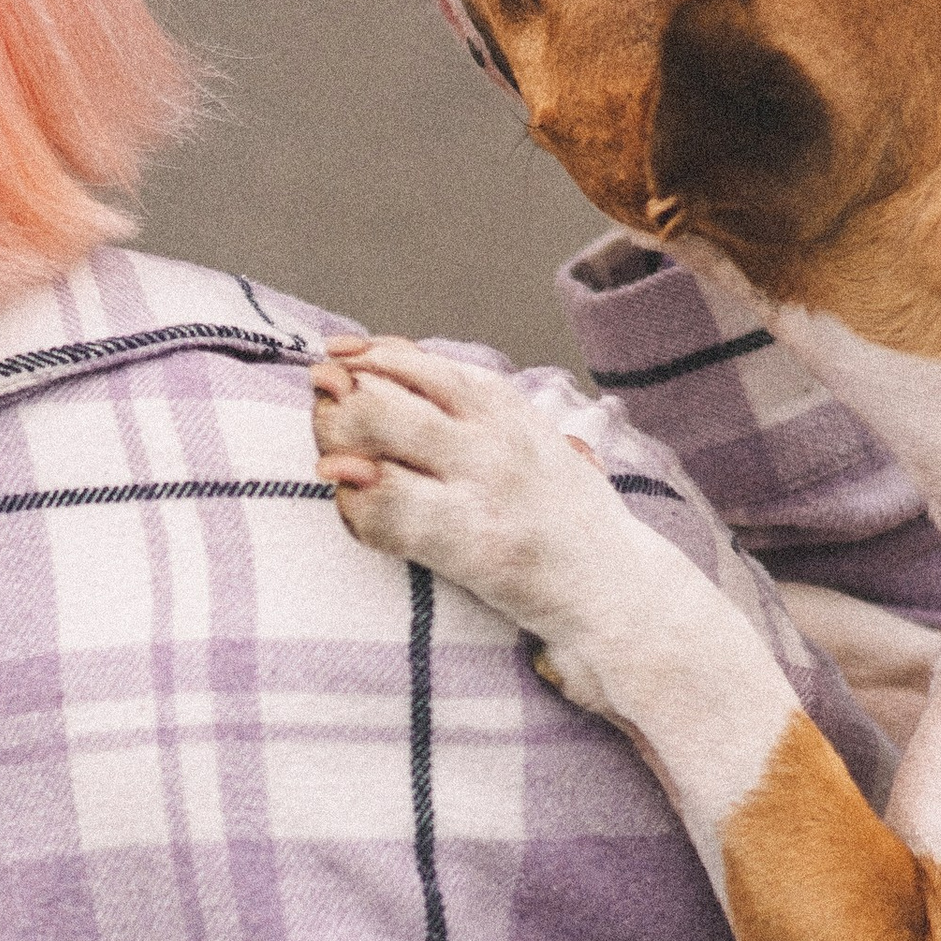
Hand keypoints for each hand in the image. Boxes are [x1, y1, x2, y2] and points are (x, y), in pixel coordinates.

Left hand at [309, 337, 628, 635]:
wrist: (617, 585)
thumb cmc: (561, 513)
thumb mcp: (528, 440)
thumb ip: (470, 410)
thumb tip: (386, 371)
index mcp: (504, 405)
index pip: (417, 362)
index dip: (367, 356)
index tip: (335, 357)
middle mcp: (490, 435)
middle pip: (382, 391)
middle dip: (339, 398)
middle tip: (324, 412)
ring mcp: (480, 485)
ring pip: (376, 433)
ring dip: (336, 441)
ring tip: (331, 465)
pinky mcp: (470, 541)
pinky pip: (385, 509)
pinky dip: (353, 506)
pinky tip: (354, 508)